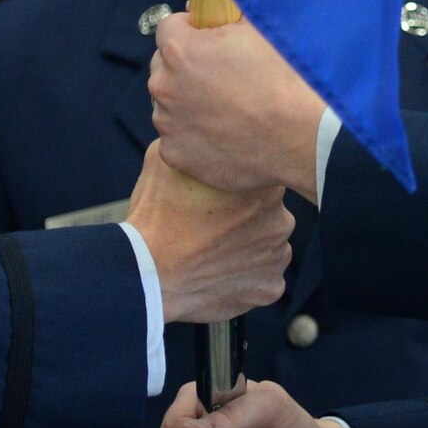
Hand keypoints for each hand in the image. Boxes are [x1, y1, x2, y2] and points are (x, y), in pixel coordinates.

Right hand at [126, 140, 293, 323]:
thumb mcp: (164, 160)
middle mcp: (281, 219)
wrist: (147, 272)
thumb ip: (194, 148)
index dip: (241, 187)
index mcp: (264, 185)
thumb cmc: (156, 216)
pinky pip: (264, 279)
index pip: (263, 178)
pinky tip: (220, 273)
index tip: (221, 197)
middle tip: (213, 226)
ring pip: (268, 247)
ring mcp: (277, 257)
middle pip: (270, 215)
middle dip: (247, 219)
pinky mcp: (269, 289)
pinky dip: (247, 278)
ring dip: (249, 248)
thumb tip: (196, 138)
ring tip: (214, 251)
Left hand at [149, 14, 325, 197]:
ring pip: (169, 105)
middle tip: (219, 78)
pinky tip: (222, 135)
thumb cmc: (284, 79)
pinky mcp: (175, 155)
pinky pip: (176, 138)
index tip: (208, 40)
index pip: (168, 28)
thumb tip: (213, 8)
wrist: (302, 136)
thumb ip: (228, 15)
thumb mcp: (260, 30)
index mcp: (180, 50)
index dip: (190, 30)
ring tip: (224, 111)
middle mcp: (164, 86)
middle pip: (164, 67)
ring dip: (187, 103)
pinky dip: (193, 136)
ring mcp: (167, 124)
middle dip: (184, 68)